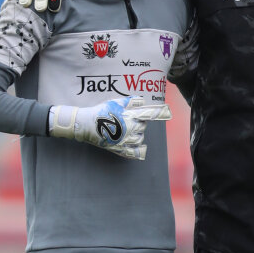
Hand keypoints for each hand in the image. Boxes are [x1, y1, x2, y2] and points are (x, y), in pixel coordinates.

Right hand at [48, 96, 170, 159]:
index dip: (158, 113)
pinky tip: (138, 148)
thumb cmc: (100, 112)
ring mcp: (125, 140)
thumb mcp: (114, 102)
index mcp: (129, 116)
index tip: (167, 112)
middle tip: (129, 121)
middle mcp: (130, 128)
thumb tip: (141, 100)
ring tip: (128, 132)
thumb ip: (129, 101)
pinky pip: (134, 152)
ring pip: (140, 139)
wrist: (86, 125)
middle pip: (143, 127)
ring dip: (138, 136)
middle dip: (139, 124)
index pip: (147, 115)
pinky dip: (138, 150)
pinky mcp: (120, 148)